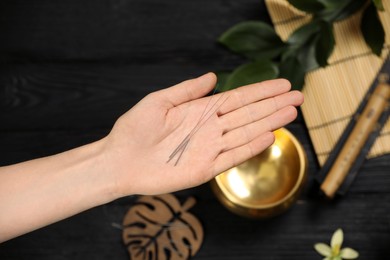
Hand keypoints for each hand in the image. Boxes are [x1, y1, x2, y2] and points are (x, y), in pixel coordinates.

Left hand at [103, 73, 303, 195]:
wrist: (120, 160)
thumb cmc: (134, 129)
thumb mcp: (159, 101)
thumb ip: (188, 90)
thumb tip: (212, 76)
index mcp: (201, 111)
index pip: (238, 99)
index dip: (261, 91)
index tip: (282, 84)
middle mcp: (210, 128)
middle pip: (248, 114)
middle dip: (273, 104)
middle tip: (298, 96)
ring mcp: (209, 148)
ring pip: (246, 133)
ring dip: (269, 123)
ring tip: (291, 113)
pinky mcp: (205, 169)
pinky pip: (232, 156)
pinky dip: (250, 147)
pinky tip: (268, 137)